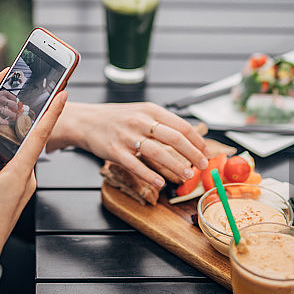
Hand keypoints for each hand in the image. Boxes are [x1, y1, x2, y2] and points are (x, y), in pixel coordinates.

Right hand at [0, 90, 17, 124]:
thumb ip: (7, 97)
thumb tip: (18, 102)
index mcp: (2, 93)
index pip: (14, 98)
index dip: (16, 103)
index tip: (16, 105)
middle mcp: (0, 99)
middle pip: (14, 105)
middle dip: (16, 110)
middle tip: (15, 111)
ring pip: (9, 113)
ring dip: (12, 115)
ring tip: (12, 116)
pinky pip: (1, 120)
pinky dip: (4, 122)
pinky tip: (6, 122)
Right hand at [0, 91, 66, 262]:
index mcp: (20, 171)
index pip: (40, 135)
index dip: (53, 113)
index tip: (63, 96)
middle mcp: (28, 178)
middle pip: (33, 145)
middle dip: (36, 125)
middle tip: (42, 102)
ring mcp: (26, 188)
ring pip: (22, 159)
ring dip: (17, 146)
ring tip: (11, 130)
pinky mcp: (20, 195)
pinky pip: (17, 171)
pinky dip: (11, 160)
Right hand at [54, 102, 208, 187]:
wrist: (87, 121)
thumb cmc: (118, 119)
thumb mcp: (142, 112)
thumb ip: (163, 123)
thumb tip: (190, 137)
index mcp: (150, 110)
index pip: (181, 125)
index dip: (197, 141)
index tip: (205, 152)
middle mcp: (140, 121)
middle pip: (174, 138)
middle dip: (192, 154)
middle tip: (202, 165)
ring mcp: (127, 136)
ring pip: (157, 152)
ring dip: (175, 166)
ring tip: (186, 175)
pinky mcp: (115, 151)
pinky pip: (135, 165)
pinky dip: (149, 176)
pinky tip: (159, 183)